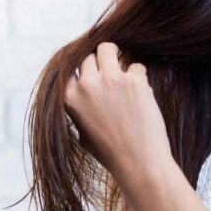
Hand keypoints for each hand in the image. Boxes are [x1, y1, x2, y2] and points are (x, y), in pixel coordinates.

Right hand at [63, 41, 171, 177]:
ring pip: (108, 48)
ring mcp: (111, 80)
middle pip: (89, 56)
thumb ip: (80, 108)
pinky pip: (137, 66)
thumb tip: (83, 89)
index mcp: (69, 97)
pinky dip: (140, 77)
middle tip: (111, 76)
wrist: (139, 163)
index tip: (92, 75)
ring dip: (116, 56)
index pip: (70, 68)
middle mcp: (87, 85)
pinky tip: (141, 94)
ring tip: (124, 72)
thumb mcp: (82, 132)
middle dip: (100, 64)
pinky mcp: (134, 81)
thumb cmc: (111, 152)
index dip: (83, 71)